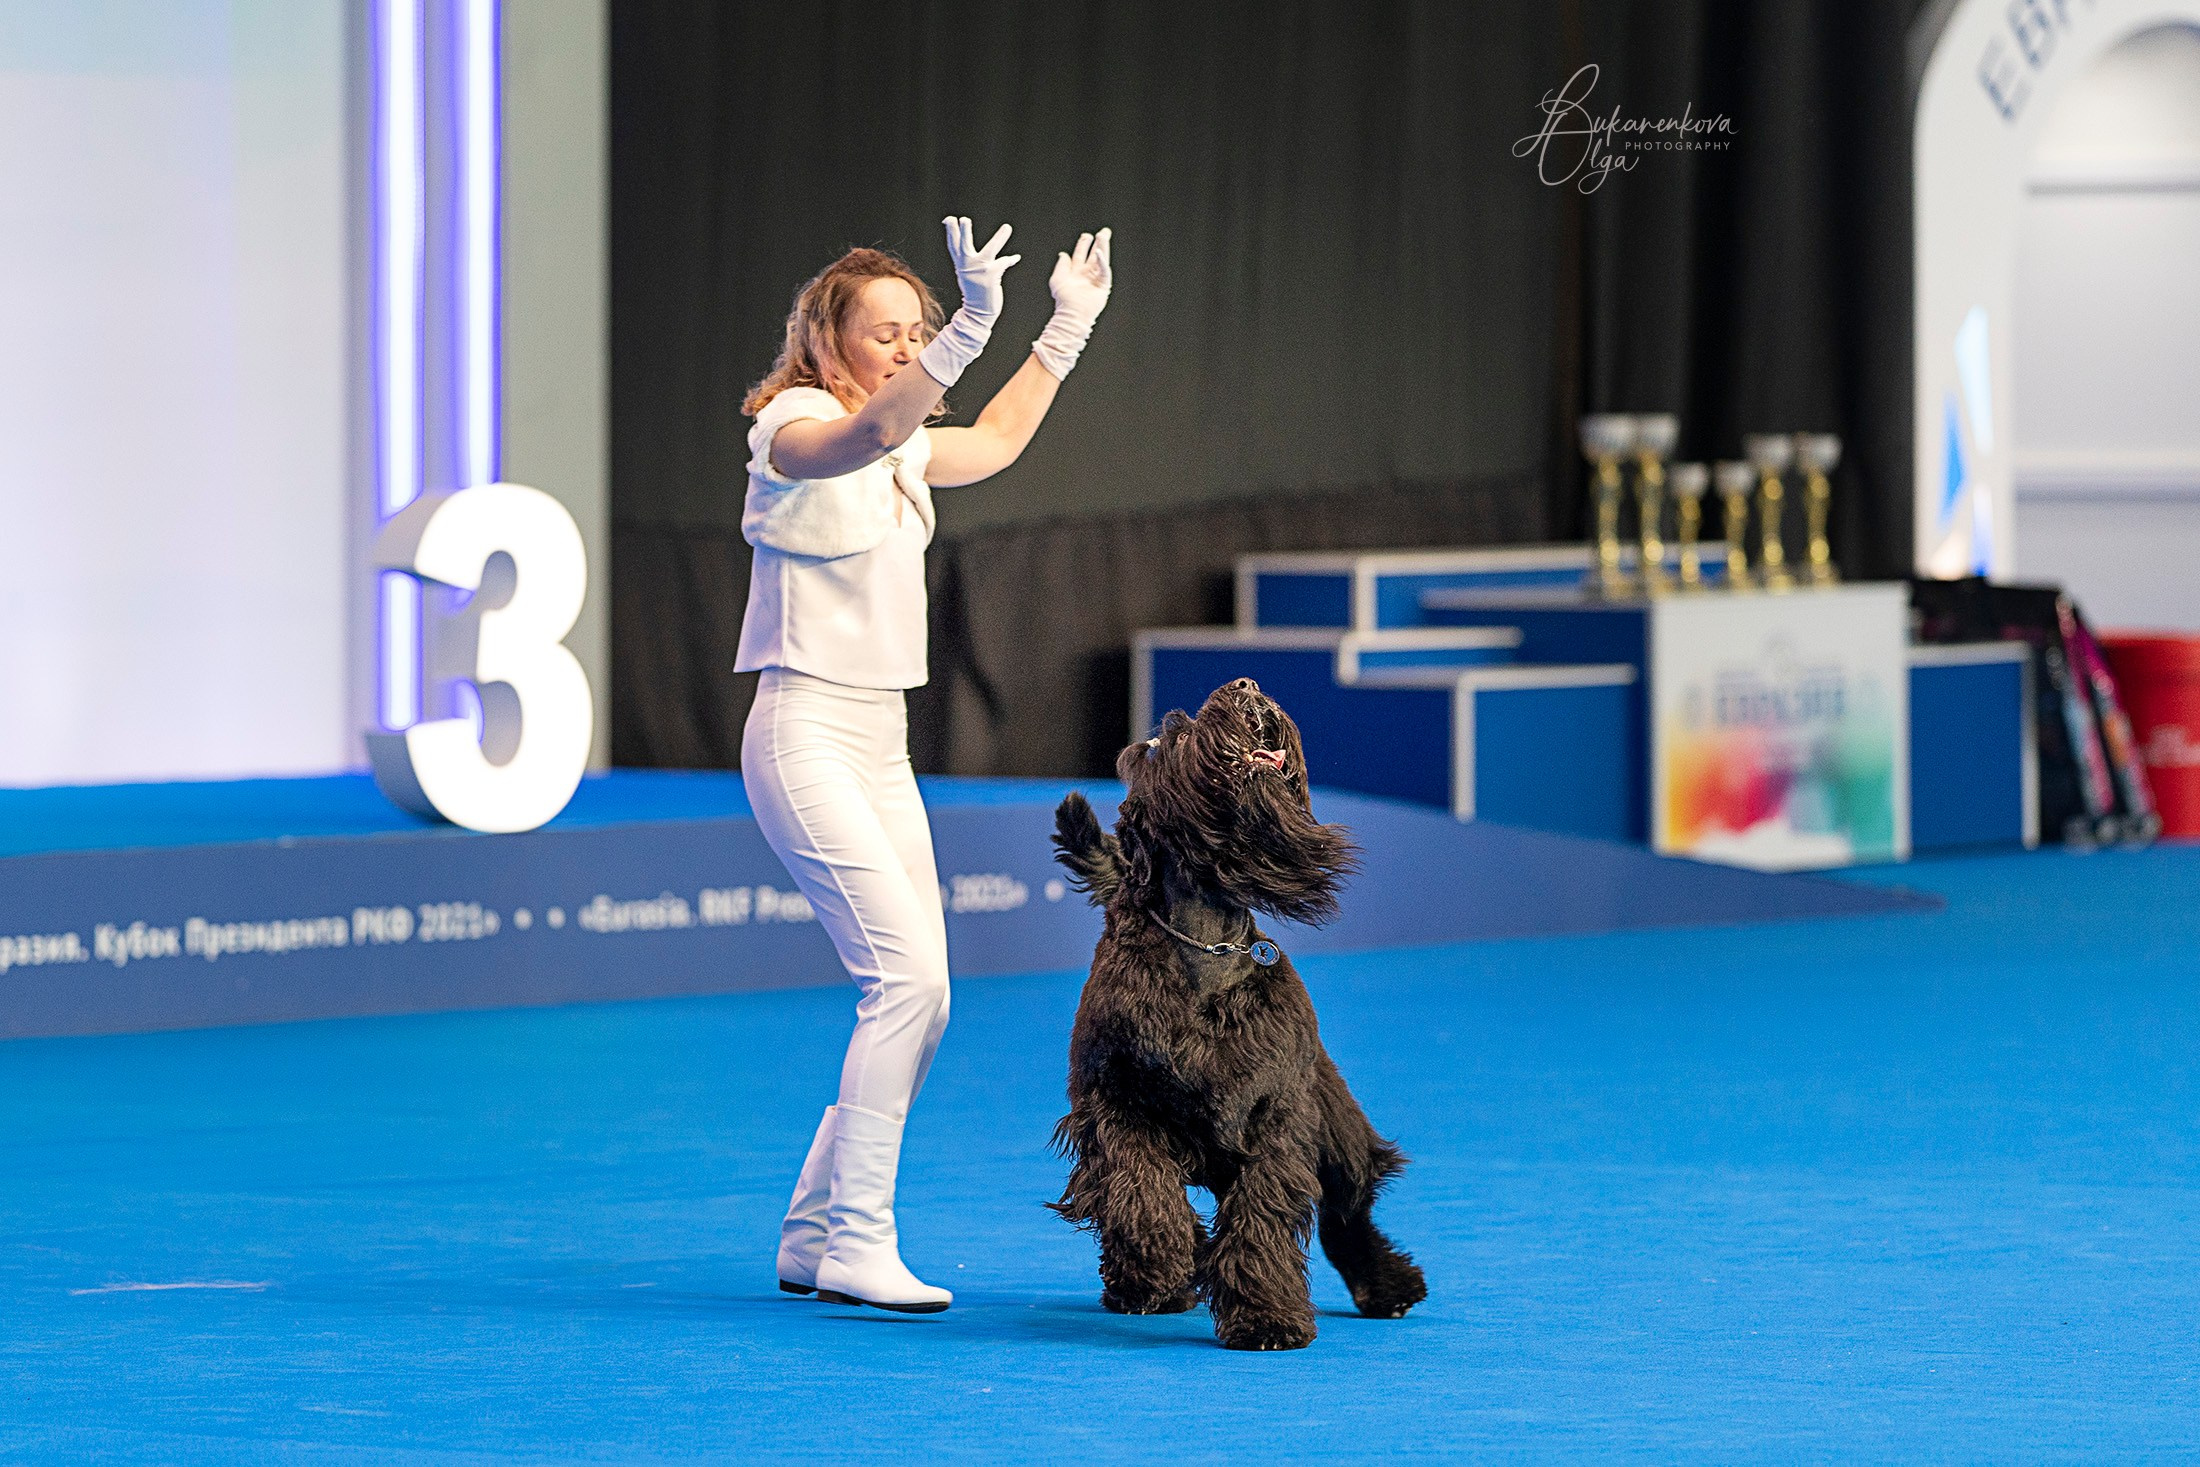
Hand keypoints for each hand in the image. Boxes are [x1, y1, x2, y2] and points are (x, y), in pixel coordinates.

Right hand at [942, 216, 1019, 324]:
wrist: (977, 313)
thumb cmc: (975, 293)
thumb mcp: (969, 275)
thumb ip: (972, 261)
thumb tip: (973, 250)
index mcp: (961, 265)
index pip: (953, 245)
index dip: (951, 231)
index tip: (949, 219)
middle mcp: (968, 266)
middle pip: (964, 245)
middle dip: (964, 232)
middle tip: (963, 219)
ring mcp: (980, 271)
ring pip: (990, 250)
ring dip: (1000, 239)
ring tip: (1007, 227)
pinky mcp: (992, 276)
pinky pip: (1004, 263)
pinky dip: (1010, 260)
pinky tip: (1016, 257)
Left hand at [1032, 226, 1112, 380]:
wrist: (1071, 314)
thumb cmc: (1063, 299)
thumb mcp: (1057, 279)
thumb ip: (1061, 265)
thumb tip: (1063, 254)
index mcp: (1076, 272)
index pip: (1081, 254)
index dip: (1083, 244)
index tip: (1086, 235)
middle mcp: (1087, 274)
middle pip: (1094, 255)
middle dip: (1098, 243)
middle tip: (1103, 232)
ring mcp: (1095, 279)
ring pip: (1101, 260)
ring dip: (1103, 248)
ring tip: (1104, 236)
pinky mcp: (1102, 285)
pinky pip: (1104, 271)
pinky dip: (1102, 262)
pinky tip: (1100, 253)